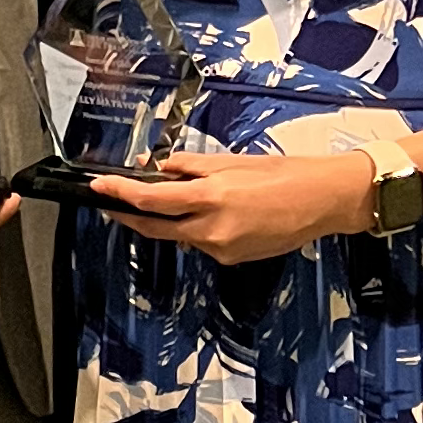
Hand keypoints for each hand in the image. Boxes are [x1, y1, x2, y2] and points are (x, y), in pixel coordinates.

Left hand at [92, 148, 372, 262]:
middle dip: (128, 214)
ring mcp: (221, 249)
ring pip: (179, 236)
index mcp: (211, 198)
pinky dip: (197, 229)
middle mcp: (212, 229)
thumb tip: (157, 168)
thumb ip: (190, 167)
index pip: (151, 200)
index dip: (120, 194)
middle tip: (108, 202)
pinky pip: (201, 243)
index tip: (99, 187)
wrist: (323, 201)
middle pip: (154, 226)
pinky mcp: (231, 260)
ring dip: (168, 220)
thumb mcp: (231, 162)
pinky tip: (214, 214)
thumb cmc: (283, 174)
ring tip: (173, 199)